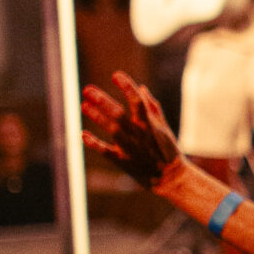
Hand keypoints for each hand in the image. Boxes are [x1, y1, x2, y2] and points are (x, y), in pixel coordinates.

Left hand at [81, 71, 182, 188]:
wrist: (170, 178)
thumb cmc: (167, 151)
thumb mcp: (163, 127)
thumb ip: (152, 107)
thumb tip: (141, 88)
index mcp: (150, 124)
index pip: (137, 101)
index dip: (127, 86)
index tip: (116, 75)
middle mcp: (139, 135)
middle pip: (119, 114)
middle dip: (103, 101)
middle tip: (88, 89)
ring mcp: (131, 148)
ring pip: (112, 130)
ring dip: (97, 117)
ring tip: (84, 105)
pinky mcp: (123, 161)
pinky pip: (106, 152)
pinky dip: (94, 143)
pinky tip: (83, 134)